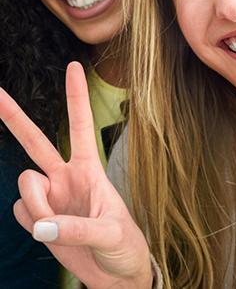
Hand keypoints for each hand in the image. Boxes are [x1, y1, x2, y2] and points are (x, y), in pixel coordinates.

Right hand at [0, 62, 152, 288]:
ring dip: (38, 207)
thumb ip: (76, 229)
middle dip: (14, 117)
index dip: (76, 96)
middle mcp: (66, 176)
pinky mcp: (38, 218)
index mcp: (90, 169)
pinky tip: (50, 231)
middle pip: (35, 141)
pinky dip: (32, 225)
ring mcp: (50, 197)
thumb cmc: (124, 246)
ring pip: (24, 186)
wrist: (117, 276)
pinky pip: (20, 214)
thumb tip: (41, 227)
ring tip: (59, 225)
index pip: (81, 125)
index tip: (73, 65)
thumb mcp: (111, 234)